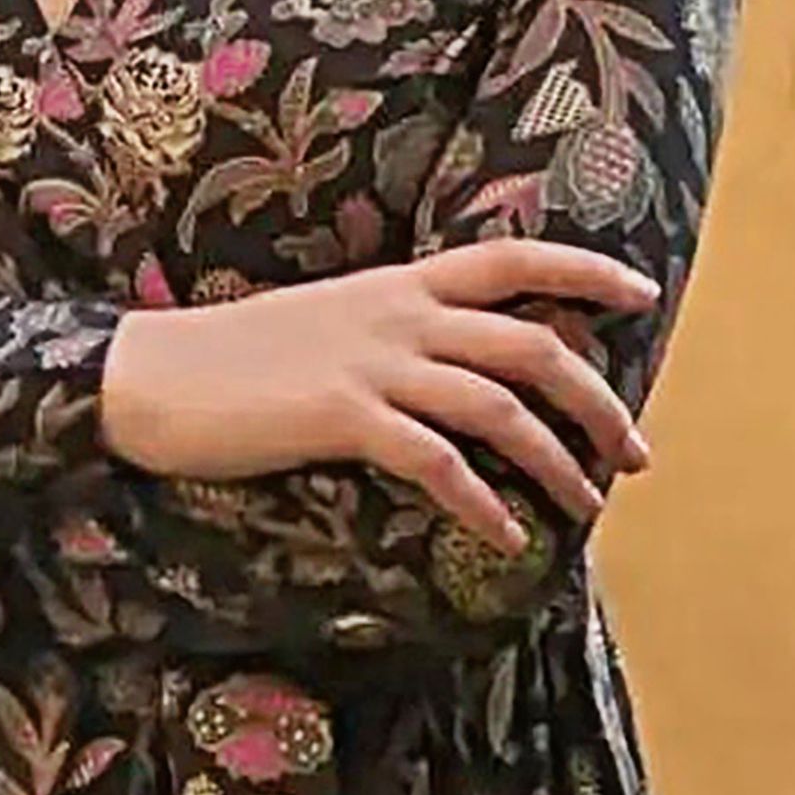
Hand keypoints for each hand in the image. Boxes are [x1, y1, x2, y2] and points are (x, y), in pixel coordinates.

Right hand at [98, 243, 658, 555]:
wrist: (150, 373)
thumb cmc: (236, 358)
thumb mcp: (331, 322)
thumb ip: (400, 334)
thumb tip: (468, 365)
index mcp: (400, 283)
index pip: (514, 257)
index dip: (585, 273)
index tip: (644, 293)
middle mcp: (398, 315)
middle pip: (531, 344)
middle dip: (598, 400)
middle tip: (637, 454)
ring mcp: (372, 364)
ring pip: (498, 406)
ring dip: (557, 462)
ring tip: (588, 508)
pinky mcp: (341, 416)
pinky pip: (437, 462)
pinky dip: (483, 502)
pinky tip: (507, 537)